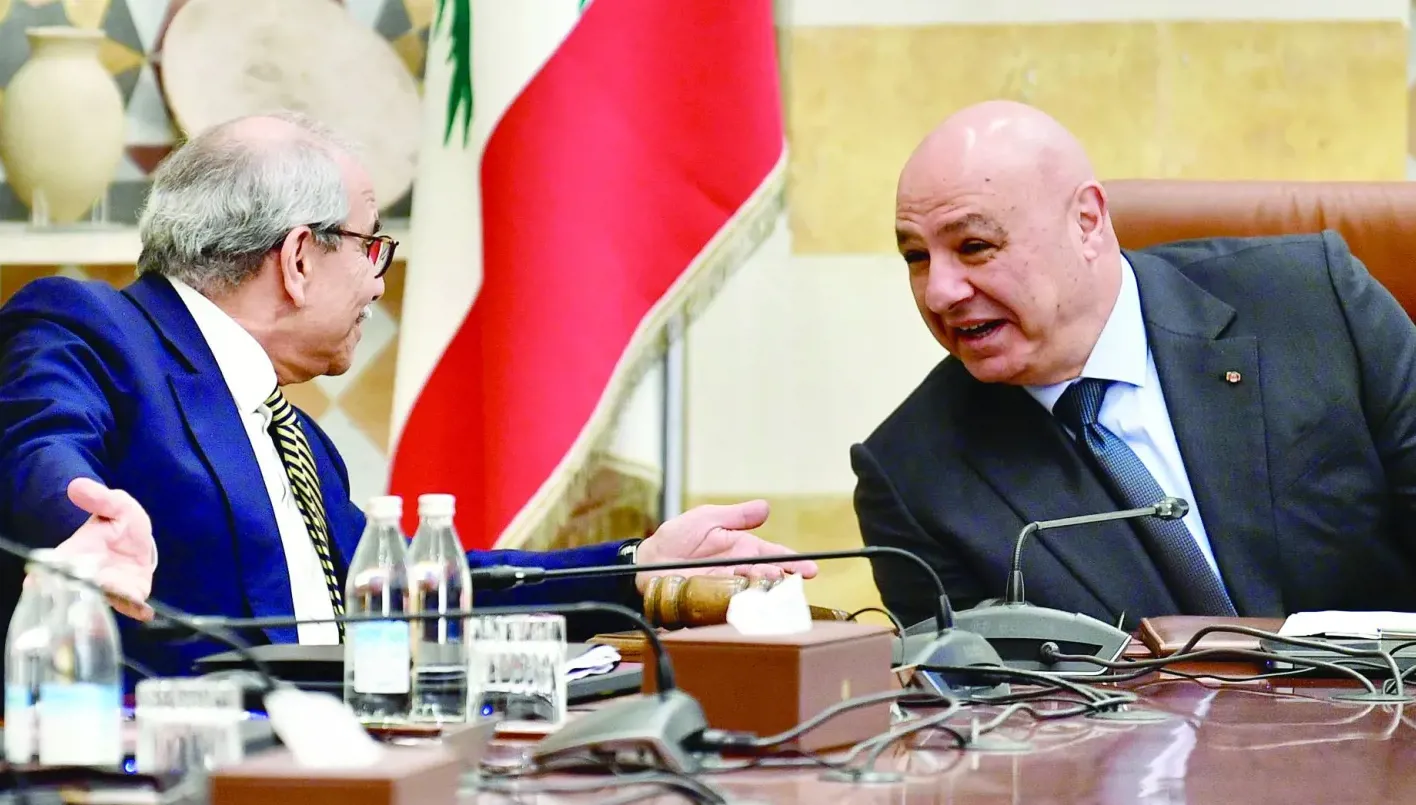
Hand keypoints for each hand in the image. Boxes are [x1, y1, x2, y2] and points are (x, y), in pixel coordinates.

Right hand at [43, 478, 156, 621]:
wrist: (141, 545)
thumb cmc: (122, 525)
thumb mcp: (116, 505)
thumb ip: (99, 498)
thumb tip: (76, 485)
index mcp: (76, 552)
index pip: (56, 564)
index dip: (44, 574)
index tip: (35, 581)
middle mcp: (88, 575)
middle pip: (78, 587)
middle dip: (81, 588)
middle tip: (90, 584)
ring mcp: (109, 588)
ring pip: (103, 599)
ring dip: (109, 597)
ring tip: (118, 593)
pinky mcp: (131, 596)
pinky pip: (132, 606)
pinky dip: (136, 608)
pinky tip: (144, 612)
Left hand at [634, 500, 817, 593]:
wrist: (648, 563)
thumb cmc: (677, 538)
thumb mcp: (707, 518)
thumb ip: (736, 515)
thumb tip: (766, 507)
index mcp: (743, 547)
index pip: (774, 555)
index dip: (793, 563)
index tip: (810, 570)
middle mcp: (740, 570)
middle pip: (769, 577)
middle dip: (782, 579)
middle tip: (787, 578)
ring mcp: (728, 587)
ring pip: (755, 594)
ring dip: (765, 593)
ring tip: (770, 588)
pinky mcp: (714, 602)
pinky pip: (735, 607)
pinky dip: (746, 608)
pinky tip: (753, 607)